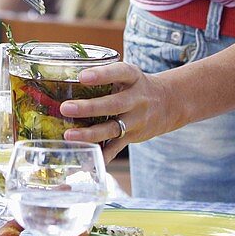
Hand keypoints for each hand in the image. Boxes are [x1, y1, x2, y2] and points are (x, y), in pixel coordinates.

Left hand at [58, 62, 176, 161]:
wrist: (168, 103)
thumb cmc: (136, 86)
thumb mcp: (128, 74)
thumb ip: (105, 75)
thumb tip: (65, 75)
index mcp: (133, 78)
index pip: (119, 73)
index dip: (101, 75)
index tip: (81, 76)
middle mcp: (137, 99)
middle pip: (113, 104)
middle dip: (89, 108)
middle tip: (65, 108)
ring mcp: (136, 120)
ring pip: (113, 128)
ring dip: (90, 134)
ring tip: (68, 135)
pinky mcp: (133, 136)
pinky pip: (116, 148)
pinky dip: (102, 156)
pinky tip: (86, 162)